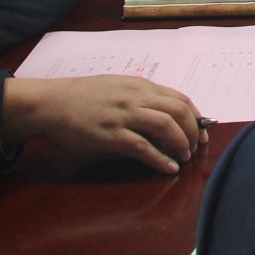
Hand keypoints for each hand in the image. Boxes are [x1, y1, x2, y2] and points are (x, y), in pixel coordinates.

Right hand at [1, 75, 204, 174]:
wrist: (52, 103)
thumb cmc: (84, 96)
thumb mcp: (118, 86)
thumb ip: (141, 97)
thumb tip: (164, 114)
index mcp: (141, 86)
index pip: (180, 99)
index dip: (196, 116)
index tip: (203, 131)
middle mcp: (136, 98)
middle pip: (178, 111)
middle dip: (193, 130)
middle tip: (196, 147)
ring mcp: (123, 116)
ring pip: (165, 125)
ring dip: (181, 143)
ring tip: (184, 157)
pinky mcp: (109, 135)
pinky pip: (142, 147)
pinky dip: (160, 158)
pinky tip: (168, 168)